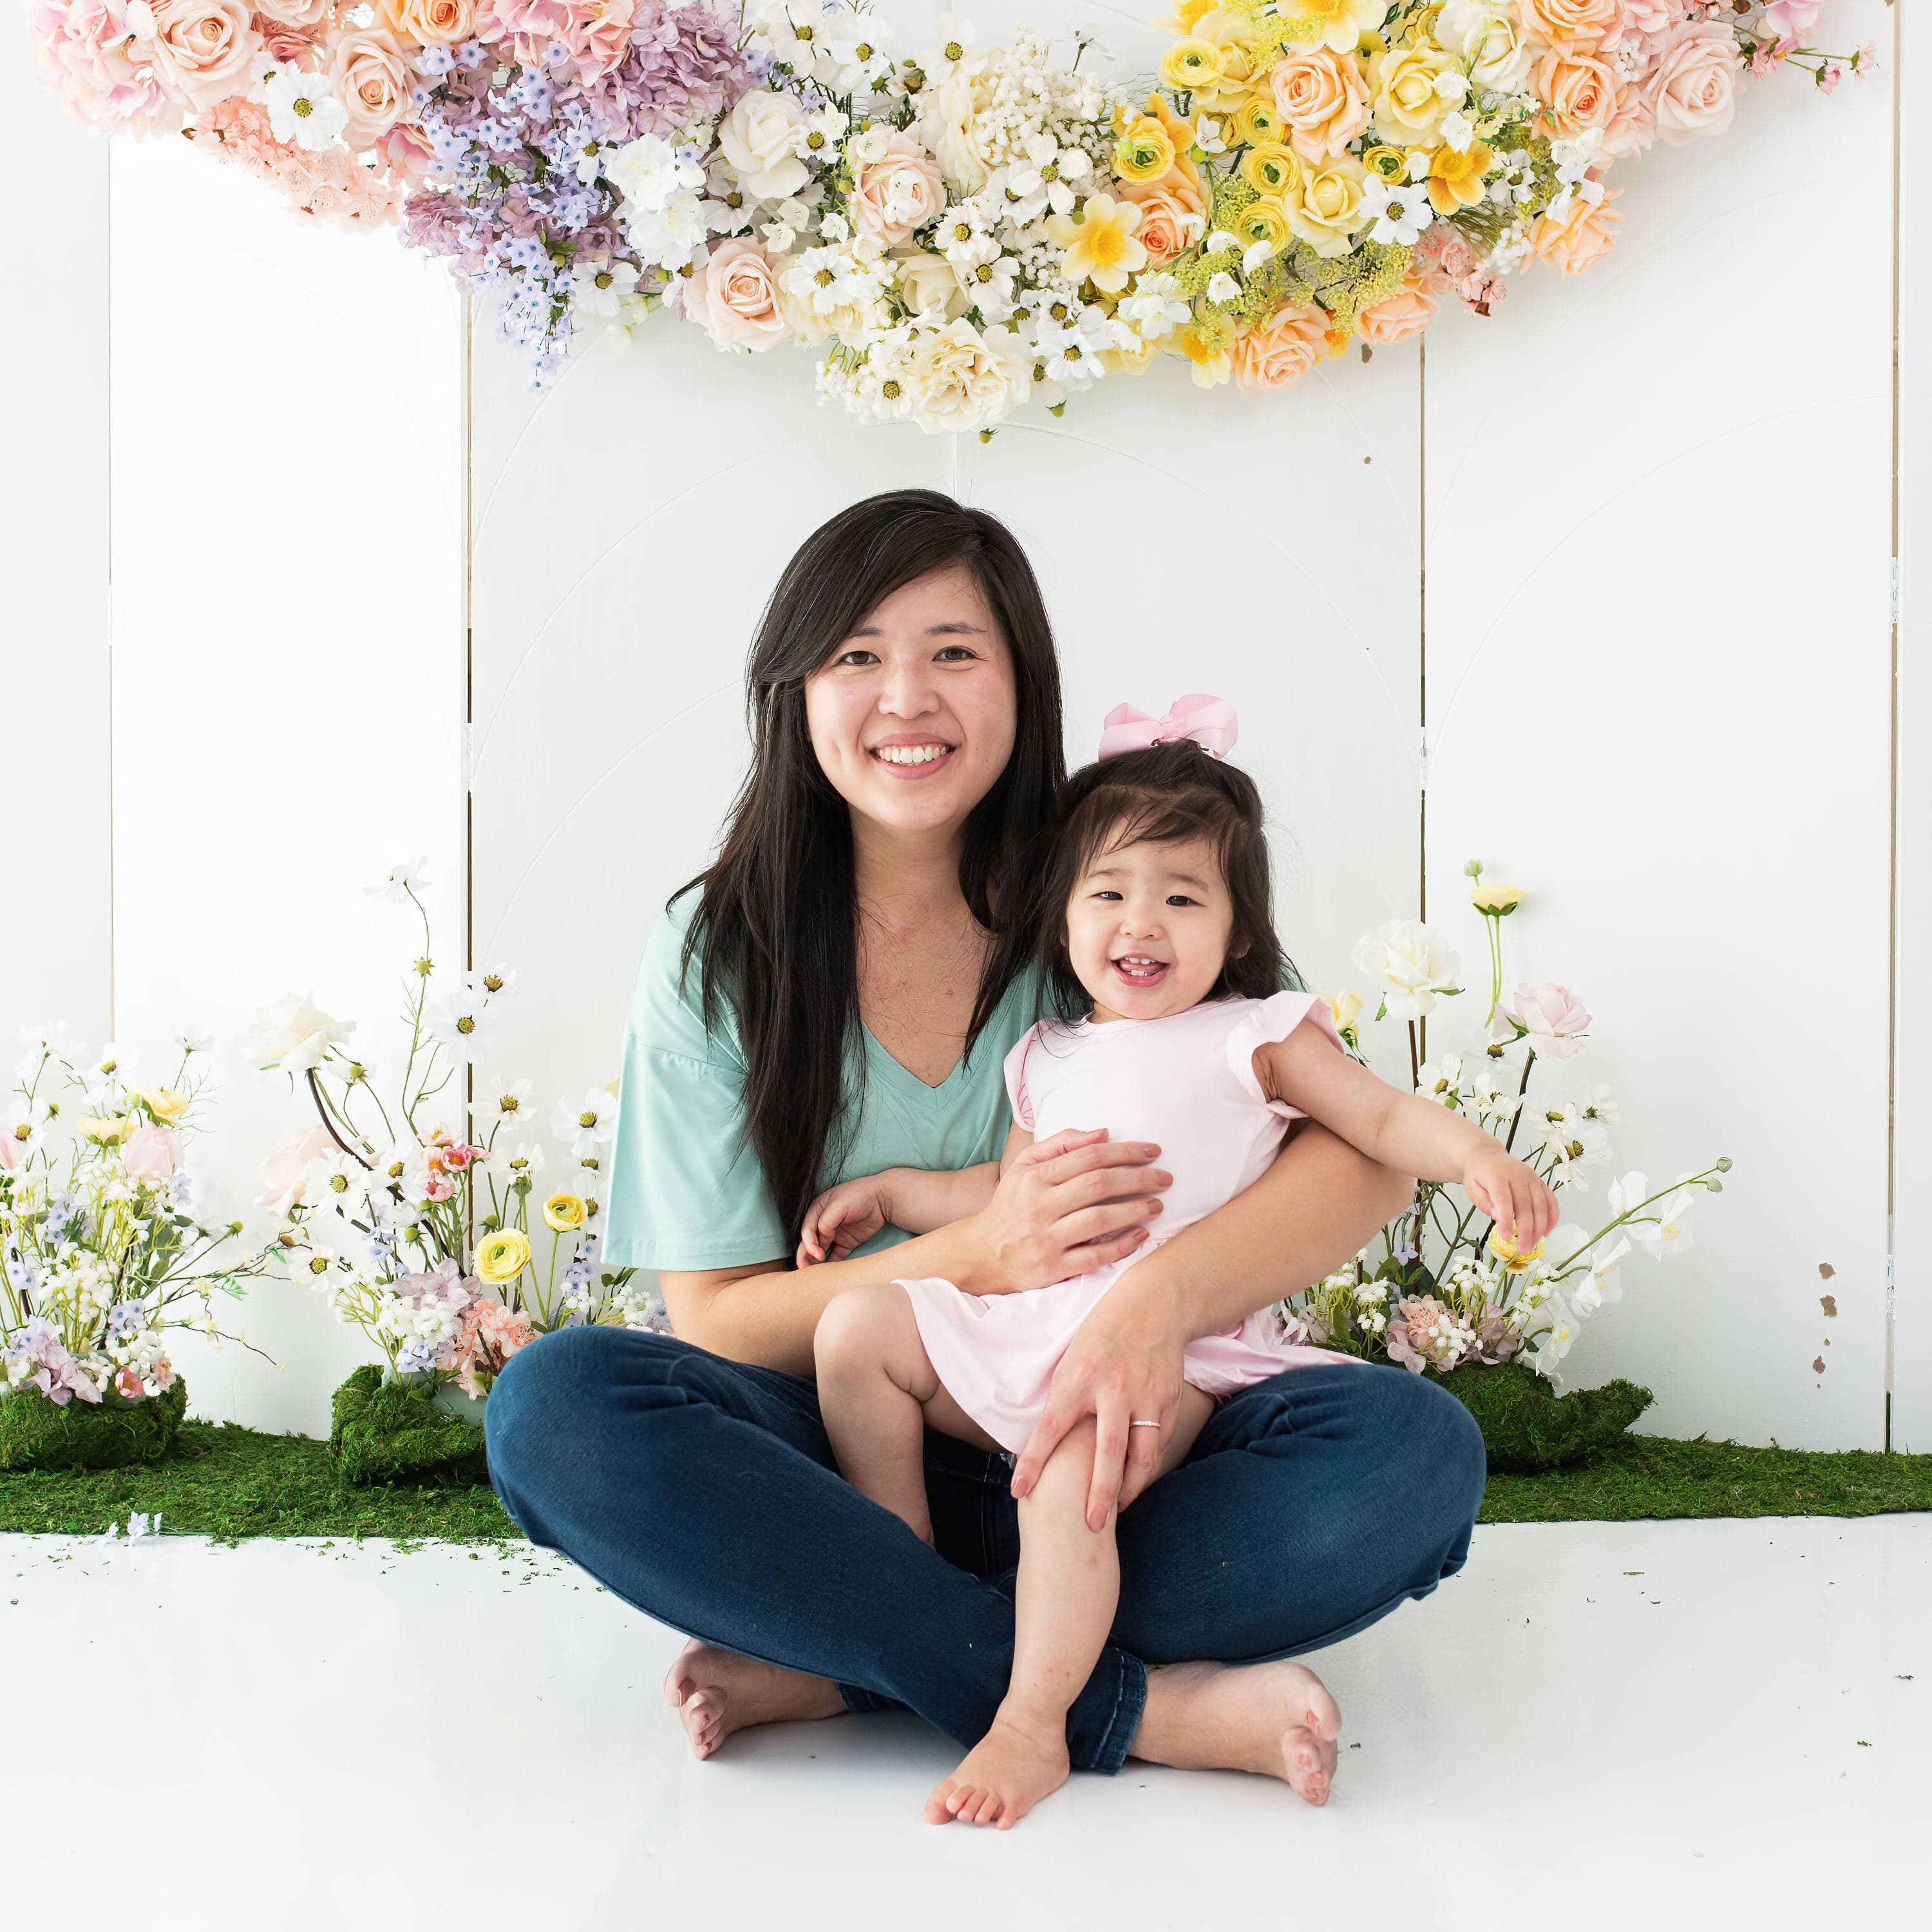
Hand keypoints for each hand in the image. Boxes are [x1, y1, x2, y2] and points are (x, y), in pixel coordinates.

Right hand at [796, 1175, 888, 1266]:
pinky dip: (831, 1264)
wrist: (881, 1199)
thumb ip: (827, 1222)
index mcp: (817, 1211)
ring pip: (821, 1250)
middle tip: (804, 1268)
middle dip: (805, 1255)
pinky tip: (829, 1272)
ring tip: (813, 1273)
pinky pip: (836, 1255)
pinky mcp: (846, 1243)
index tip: (816, 1253)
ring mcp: (835, 1234)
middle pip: (810, 1242)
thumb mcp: (839, 1204)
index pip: (808, 1230)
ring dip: (815, 1261)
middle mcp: (823, 1224)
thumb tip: (822, 1238)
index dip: (809, 1243)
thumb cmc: (858, 1195)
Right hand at [965, 1129, 1171, 1296]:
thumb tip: (1103, 1133)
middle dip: (1138, 1178)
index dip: (1125, 1152)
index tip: (1153, 1152)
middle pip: (1098, 1185)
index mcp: (1035, 1177)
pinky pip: (1094, 1257)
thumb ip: (1061, 1144)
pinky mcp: (1053, 1268)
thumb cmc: (1012, 1204)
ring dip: (1135, 1210)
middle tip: (1166, 1178)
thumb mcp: (1025, 1165)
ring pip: (1099, 1221)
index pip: (1089, 1157)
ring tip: (1158, 1205)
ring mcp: (1047, 1239)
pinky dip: (1122, 1246)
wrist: (983, 1252)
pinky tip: (1141, 1236)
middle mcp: (1040, 1206)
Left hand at [1009, 1273, 1187, 1529]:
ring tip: (1116, 1510)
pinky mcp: (1168, 1399)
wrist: (1153, 1304)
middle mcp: (1114, 1388)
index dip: (1033, 1463)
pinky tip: (1136, 1479)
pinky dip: (1147, 1465)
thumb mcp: (1072, 1358)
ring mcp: (1146, 1395)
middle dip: (1100, 1493)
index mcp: (1078, 1376)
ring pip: (1143, 1455)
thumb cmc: (1101, 1333)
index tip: (1019, 1492)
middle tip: (1091, 1526)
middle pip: (1108, 1452)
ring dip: (1130, 1487)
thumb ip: (1063, 1398)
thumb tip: (1044, 1443)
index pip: (1050, 1428)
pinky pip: (1159, 1443)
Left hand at [1463, 1147, 1557, 1250]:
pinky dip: (1552, 1216)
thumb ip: (1482, 1202)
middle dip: (1526, 1231)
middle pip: (1526, 1206)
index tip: (1506, 1238)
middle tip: (1524, 1249)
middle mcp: (1518, 1175)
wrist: (1488, 1156)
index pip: (1504, 1201)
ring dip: (1540, 1228)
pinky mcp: (1540, 1181)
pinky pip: (1551, 1199)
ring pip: (1541, 1205)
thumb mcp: (1471, 1188)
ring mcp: (1532, 1177)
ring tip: (1534, 1245)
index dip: (1506, 1221)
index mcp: (1498, 1176)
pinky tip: (1547, 1231)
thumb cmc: (1479, 1175)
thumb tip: (1497, 1216)